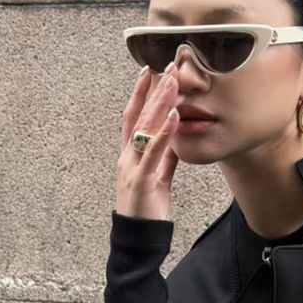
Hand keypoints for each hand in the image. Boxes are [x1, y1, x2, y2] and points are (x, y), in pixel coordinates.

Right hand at [115, 62, 181, 221]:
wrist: (138, 237)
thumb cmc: (147, 207)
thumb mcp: (158, 176)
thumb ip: (165, 156)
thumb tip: (175, 138)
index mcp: (129, 154)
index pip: (132, 116)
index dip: (139, 92)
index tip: (149, 70)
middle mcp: (127, 156)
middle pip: (140, 115)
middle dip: (154, 89)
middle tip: (167, 66)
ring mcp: (133, 166)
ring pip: (145, 128)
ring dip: (160, 103)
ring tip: (172, 81)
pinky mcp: (143, 180)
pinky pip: (154, 153)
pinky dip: (164, 133)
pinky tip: (175, 117)